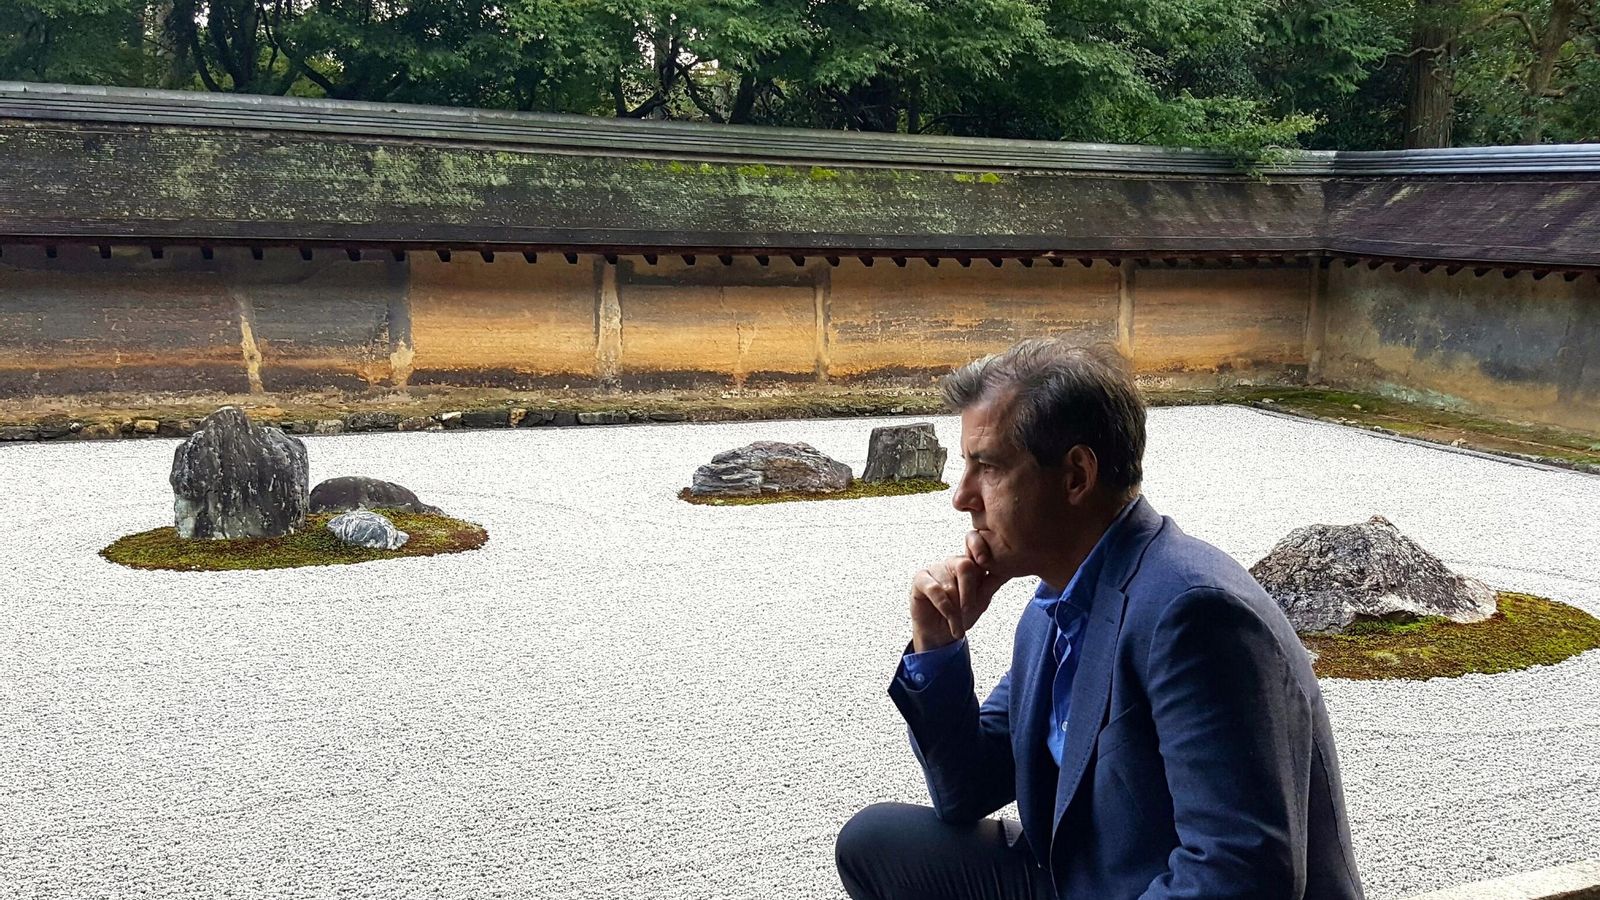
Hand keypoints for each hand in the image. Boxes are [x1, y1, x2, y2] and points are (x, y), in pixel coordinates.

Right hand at [909, 531, 1009, 652]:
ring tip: (960, 625)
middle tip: (971, 612)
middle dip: (969, 593)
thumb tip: (1008, 569)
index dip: (980, 549)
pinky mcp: (920, 579)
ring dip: (956, 610)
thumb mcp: (981, 601)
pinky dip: (945, 609)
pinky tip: (950, 622)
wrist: (941, 634)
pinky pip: (935, 590)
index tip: (985, 561)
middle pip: (965, 566)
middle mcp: (952, 562)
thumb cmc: (962, 615)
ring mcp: (935, 568)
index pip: (976, 550)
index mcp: (970, 563)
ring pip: (950, 585)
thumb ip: (991, 584)